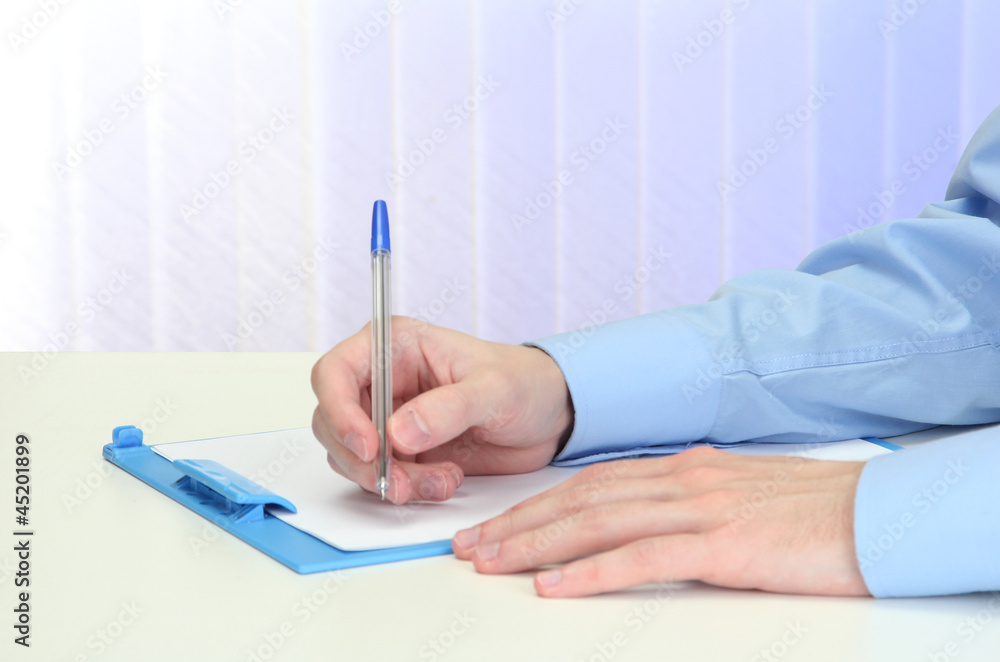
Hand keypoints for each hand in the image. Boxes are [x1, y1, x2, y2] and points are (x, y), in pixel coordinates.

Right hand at [311, 316, 573, 503]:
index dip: (339, 411)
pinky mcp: (402, 452)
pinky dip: (406, 489)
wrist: (549, 417)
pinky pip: (380, 477)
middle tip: (401, 481)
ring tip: (442, 481)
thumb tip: (399, 432)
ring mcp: (389, 418)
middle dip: (363, 459)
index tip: (368, 446)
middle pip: (333, 422)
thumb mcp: (494, 389)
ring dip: (390, 479)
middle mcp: (383, 380)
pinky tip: (445, 481)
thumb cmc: (524, 383)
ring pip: (352, 457)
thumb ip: (448, 408)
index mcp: (396, 345)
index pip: (334, 373)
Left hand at [452, 447, 869, 597]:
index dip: (536, 506)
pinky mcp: (722, 544)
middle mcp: (681, 480)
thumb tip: (645, 517)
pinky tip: (553, 588)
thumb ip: (687, 503)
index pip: (590, 484)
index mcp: (682, 470)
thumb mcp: (737, 497)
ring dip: (535, 545)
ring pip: (597, 523)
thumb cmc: (810, 512)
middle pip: (579, 500)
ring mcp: (699, 508)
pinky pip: (641, 557)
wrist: (875, 513)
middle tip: (469, 547)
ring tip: (489, 563)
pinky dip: (590, 572)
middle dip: (517, 524)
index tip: (496, 525)